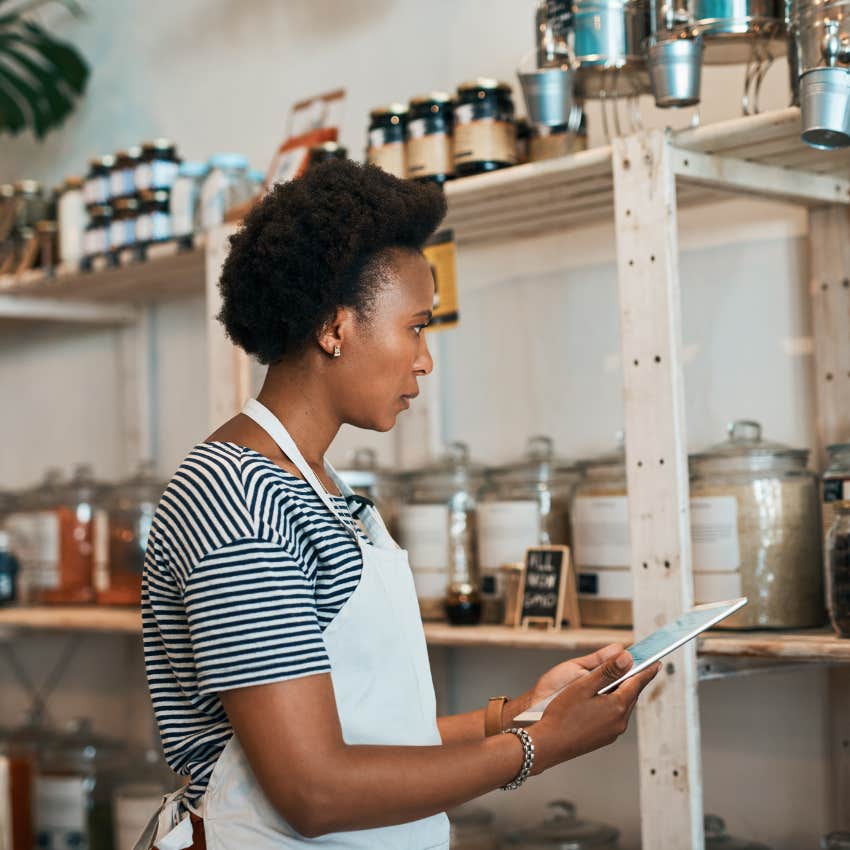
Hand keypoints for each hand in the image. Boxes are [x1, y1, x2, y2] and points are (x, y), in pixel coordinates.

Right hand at [530, 651, 660, 773]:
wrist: (549, 744)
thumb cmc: (562, 714)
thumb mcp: (584, 686)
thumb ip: (607, 671)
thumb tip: (628, 658)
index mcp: (617, 706)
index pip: (637, 683)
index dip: (647, 670)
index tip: (656, 662)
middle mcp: (620, 721)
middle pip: (631, 694)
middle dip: (632, 680)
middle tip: (635, 666)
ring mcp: (612, 732)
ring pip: (622, 705)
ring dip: (620, 692)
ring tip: (615, 680)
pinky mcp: (604, 738)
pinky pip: (614, 716)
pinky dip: (612, 704)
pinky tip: (600, 699)